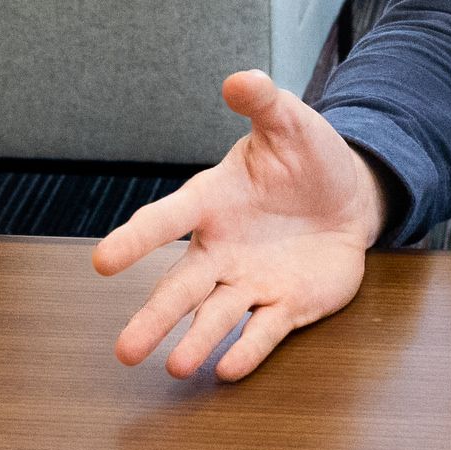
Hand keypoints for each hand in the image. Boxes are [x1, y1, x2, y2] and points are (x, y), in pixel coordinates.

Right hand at [91, 70, 388, 381]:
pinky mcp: (285, 305)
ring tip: (175, 368)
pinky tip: (228, 370)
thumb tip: (239, 79)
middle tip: (123, 351)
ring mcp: (250, 281)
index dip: (135, 240)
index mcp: (211, 203)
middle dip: (154, 318)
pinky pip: (263, 332)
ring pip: (215, 317)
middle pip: (181, 288)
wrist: (347, 196)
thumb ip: (263, 102)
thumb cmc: (306, 157)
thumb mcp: (289, 123)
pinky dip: (247, 351)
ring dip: (196, 342)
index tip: (102, 261)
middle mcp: (221, 250)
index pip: (166, 221)